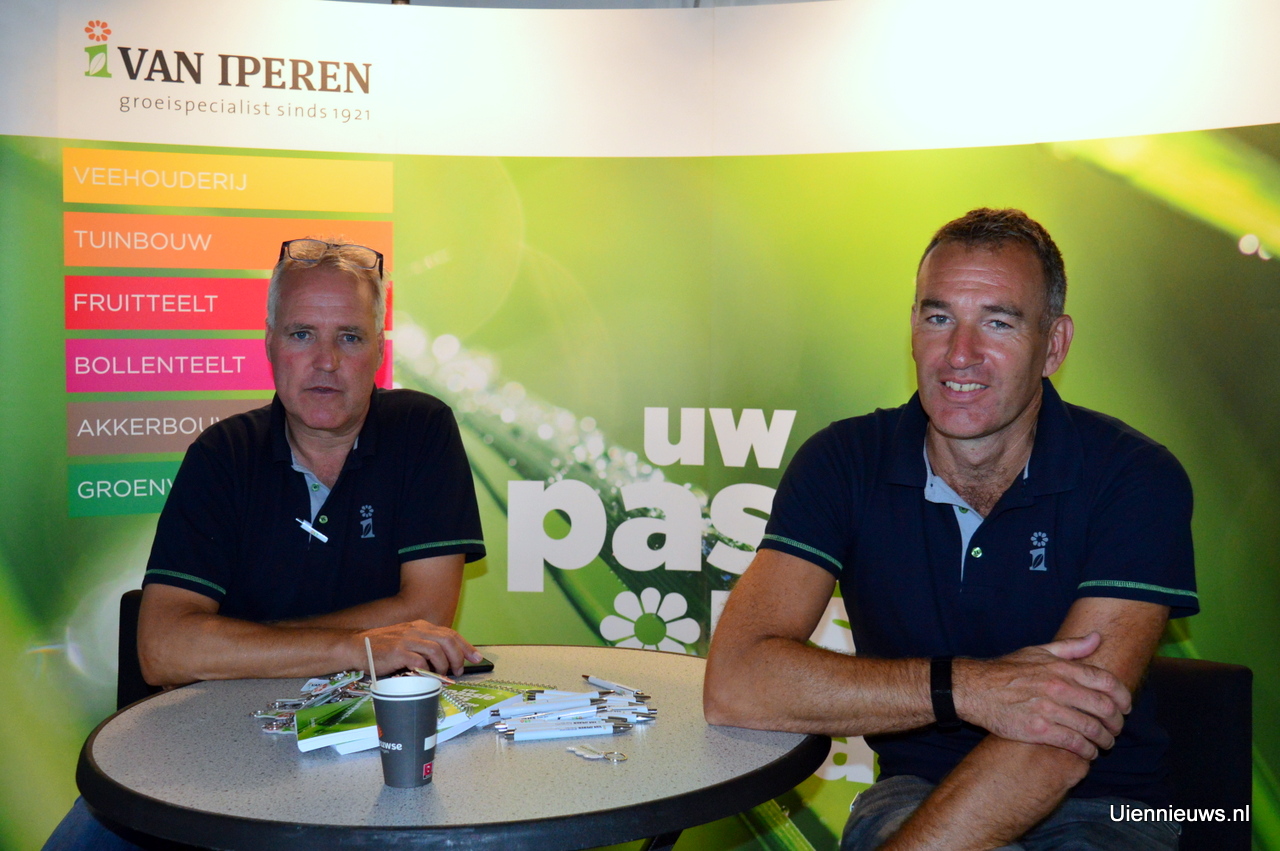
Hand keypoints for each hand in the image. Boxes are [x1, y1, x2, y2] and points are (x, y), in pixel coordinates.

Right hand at [357, 620, 481, 676]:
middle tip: (458, 671)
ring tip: (443, 675)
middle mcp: (416, 630)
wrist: (358, 647)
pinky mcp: (398, 652)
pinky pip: (420, 661)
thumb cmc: (384, 648)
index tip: (476, 657)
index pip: (450, 634)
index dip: (466, 646)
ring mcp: (407, 640)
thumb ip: (425, 646)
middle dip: (458, 657)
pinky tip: (428, 676)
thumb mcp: (408, 641)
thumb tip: (446, 661)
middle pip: (447, 640)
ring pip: (437, 650)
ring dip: (444, 665)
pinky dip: (427, 670)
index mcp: (421, 626)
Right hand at [952, 632, 1131, 759]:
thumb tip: (1098, 638)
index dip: (1123, 696)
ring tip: (1105, 744)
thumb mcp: (1037, 651)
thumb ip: (1070, 647)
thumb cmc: (1006, 670)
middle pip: (1104, 708)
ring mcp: (1049, 710)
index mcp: (1061, 668)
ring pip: (1092, 729)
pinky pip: (1074, 744)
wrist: (975, 688)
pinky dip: (1086, 751)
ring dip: (1105, 740)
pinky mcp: (1039, 730)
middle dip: (1117, 722)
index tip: (1126, 707)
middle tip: (1117, 729)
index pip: (1106, 681)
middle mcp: (1058, 687)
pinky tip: (1088, 753)